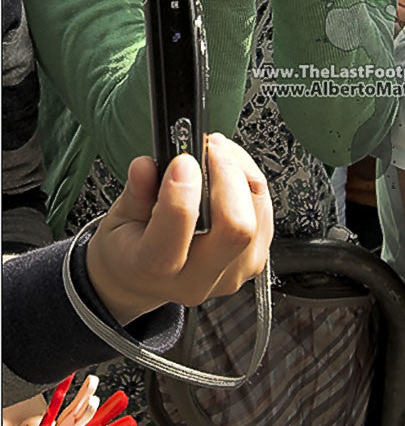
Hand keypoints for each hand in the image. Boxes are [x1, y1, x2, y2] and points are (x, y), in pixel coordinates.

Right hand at [86, 134, 272, 323]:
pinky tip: (228, 172)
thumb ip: (136, 190)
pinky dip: (250, 183)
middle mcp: (198, 278)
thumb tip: (147, 166)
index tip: (181, 160)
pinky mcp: (252, 260)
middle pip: (236, 228)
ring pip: (257, 214)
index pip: (173, 241)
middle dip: (227, 174)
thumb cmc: (130, 248)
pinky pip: (265, 212)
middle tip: (208, 146)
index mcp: (153, 270)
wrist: (144, 280)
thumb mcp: (118, 218)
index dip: (182, 194)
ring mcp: (231, 272)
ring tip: (215, 153)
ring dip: (241, 171)